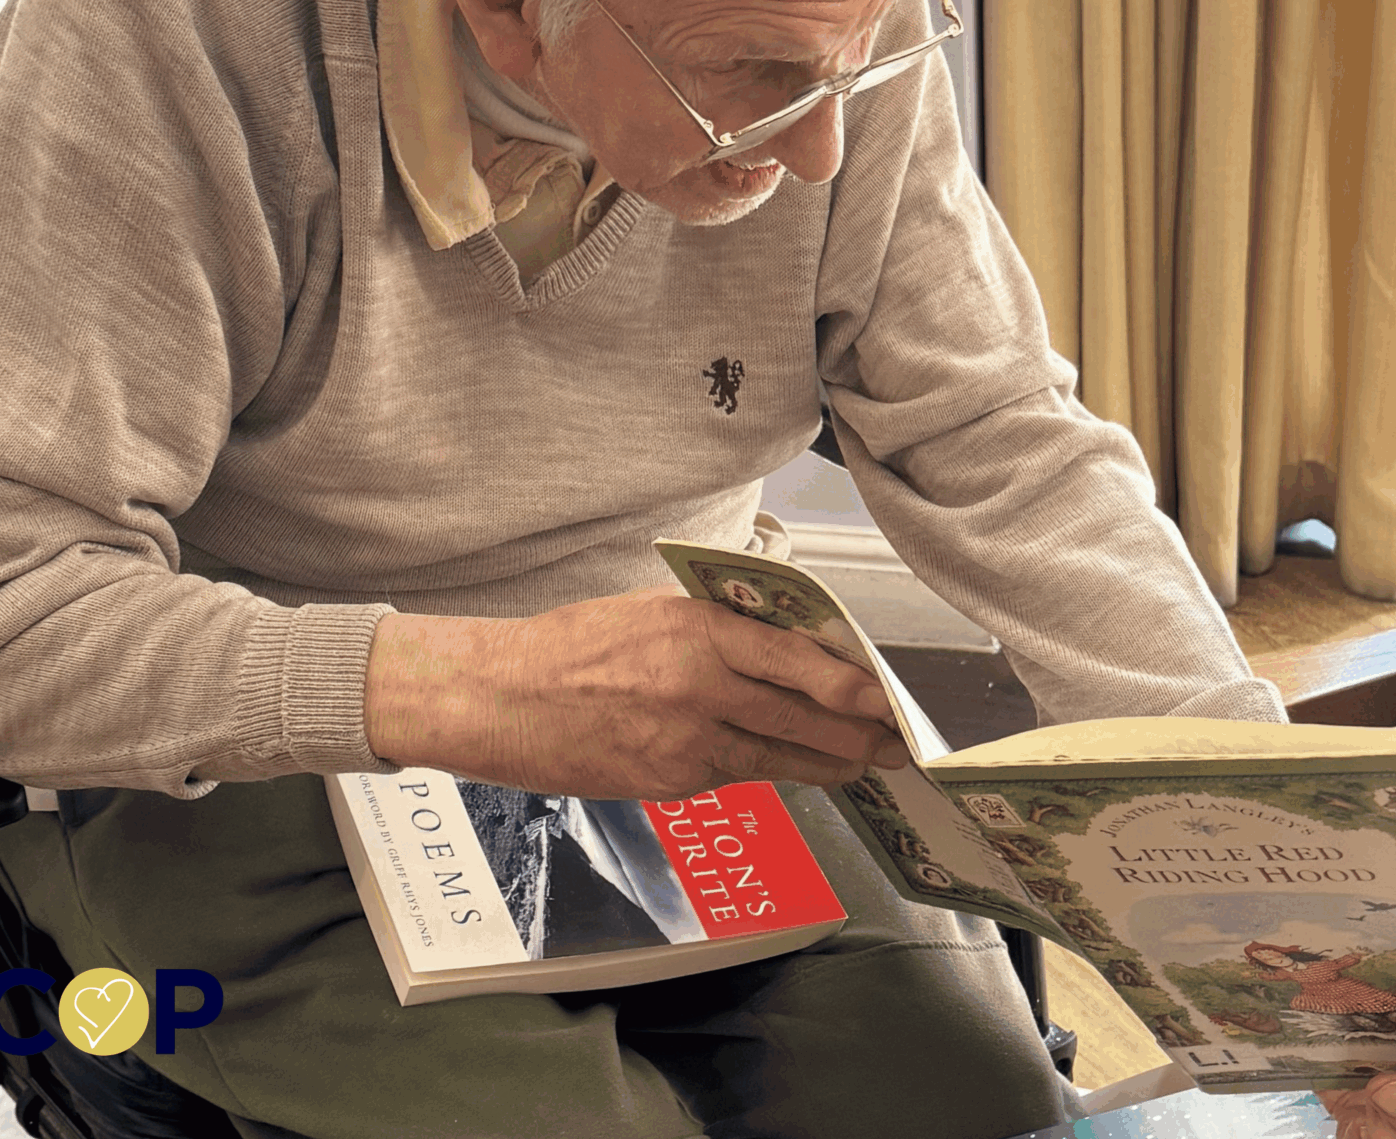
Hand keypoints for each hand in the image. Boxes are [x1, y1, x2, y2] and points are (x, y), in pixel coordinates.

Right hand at [364, 586, 910, 797]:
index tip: (890, 696)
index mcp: (700, 631)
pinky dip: (768, 772)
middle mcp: (701, 688)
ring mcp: (686, 743)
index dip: (856, 684)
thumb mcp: (655, 611)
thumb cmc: (574, 648)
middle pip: (806, 718)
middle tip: (896, 742)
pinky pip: (737, 777)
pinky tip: (792, 769)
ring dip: (829, 763)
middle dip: (860, 734)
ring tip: (861, 763)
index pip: (802, 661)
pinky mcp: (670, 783)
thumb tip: (791, 643)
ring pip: (781, 759)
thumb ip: (723, 629)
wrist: (500, 698)